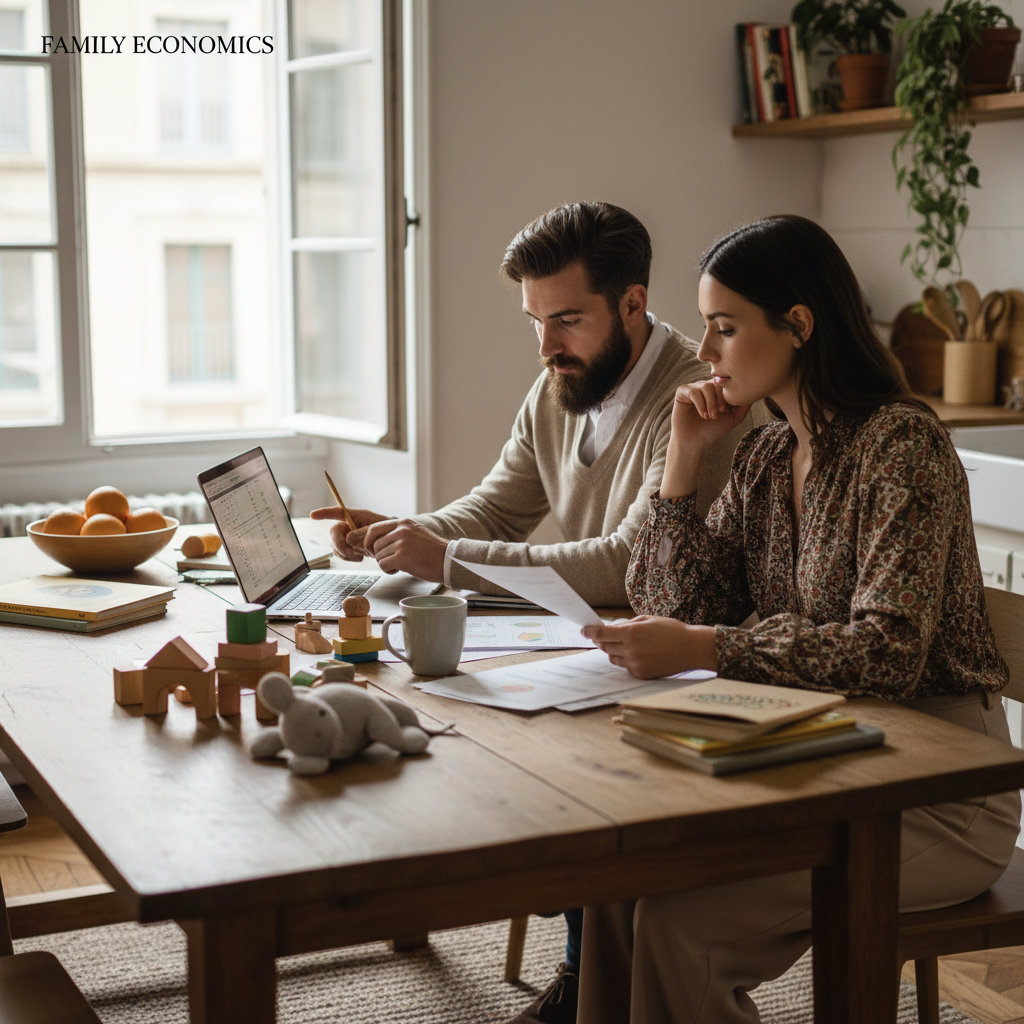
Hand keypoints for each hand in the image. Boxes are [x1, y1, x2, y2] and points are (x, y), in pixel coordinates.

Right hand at [309, 506, 392, 561]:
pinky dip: (349, 558)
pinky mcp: (348, 550)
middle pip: (333, 532)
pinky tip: (360, 558)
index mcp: (353, 517)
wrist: (392, 543)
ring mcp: (346, 539)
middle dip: (339, 543)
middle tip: (349, 552)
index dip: (324, 513)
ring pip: (335, 546)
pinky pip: (341, 555)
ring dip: (344, 553)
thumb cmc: (386, 530)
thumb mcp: (378, 527)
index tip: (312, 515)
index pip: (337, 512)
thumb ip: (364, 532)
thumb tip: (350, 541)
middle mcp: (347, 527)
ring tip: (359, 556)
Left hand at [351, 519, 447, 581]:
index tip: (366, 548)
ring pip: (378, 555)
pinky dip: (388, 570)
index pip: (374, 528)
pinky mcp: (402, 557)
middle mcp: (401, 530)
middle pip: (374, 543)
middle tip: (386, 559)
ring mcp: (401, 543)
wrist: (449, 561)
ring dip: (385, 563)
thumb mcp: (415, 534)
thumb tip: (377, 542)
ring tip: (399, 565)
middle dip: (377, 554)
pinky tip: (399, 570)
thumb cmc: (433, 552)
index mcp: (403, 523)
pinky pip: (383, 565)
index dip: (367, 539)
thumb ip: (398, 535)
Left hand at [581, 616, 716, 678]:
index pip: (602, 633)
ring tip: (627, 644)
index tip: (584, 630)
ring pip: (614, 658)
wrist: (691, 648)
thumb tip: (611, 629)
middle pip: (604, 646)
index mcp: (631, 633)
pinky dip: (627, 660)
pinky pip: (625, 667)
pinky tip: (639, 654)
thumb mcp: (648, 620)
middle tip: (603, 636)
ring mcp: (635, 664)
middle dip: (602, 640)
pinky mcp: (641, 674)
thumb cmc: (671, 630)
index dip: (590, 631)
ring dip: (615, 651)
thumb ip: (627, 625)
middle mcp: (630, 650)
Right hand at [671, 380, 751, 448]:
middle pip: (717, 383)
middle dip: (720, 399)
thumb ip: (745, 402)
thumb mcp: (735, 416)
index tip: (725, 411)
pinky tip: (702, 415)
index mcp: (718, 390)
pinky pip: (693, 391)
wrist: (695, 443)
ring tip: (710, 417)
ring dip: (710, 403)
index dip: (728, 395)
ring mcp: (694, 388)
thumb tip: (756, 388)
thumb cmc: (714, 430)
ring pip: (706, 386)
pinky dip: (700, 403)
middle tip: (719, 414)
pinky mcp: (682, 392)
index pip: (726, 383)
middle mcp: (706, 386)